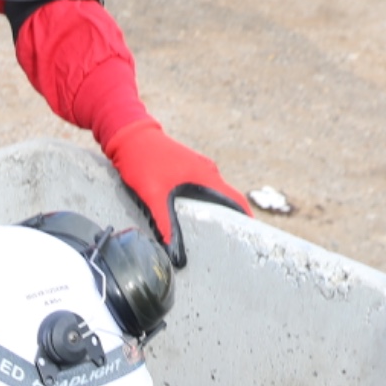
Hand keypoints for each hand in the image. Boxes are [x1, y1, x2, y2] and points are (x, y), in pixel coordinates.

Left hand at [103, 120, 246, 265]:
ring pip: (216, 194)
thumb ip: (163, 222)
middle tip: (237, 243)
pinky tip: (200, 217)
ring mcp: (199, 169)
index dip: (246, 219)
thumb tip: (171, 249)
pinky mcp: (188, 169)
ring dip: (221, 212)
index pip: (235, 200)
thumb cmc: (143, 160)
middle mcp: (207, 171)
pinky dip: (209, 204)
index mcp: (205, 176)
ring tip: (221, 236)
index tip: (254, 238)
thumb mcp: (152, 194)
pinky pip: (205, 190)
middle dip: (235, 220)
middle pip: (229, 199)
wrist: (130, 135)